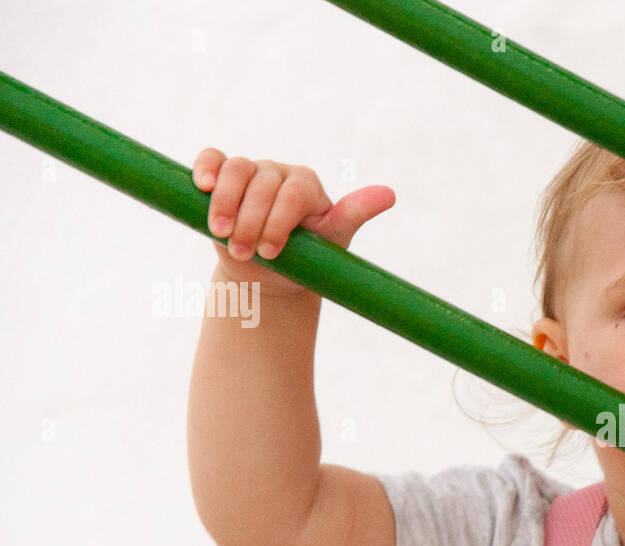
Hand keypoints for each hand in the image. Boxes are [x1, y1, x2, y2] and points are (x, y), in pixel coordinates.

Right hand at [192, 148, 395, 296]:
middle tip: (244, 252)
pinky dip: (205, 168)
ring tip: (221, 233)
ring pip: (235, 170)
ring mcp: (251, 172)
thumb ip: (354, 214)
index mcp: (307, 185)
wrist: (268, 275)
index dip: (278, 222)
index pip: (293, 195)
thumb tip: (390, 195)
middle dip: (250, 221)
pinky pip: (213, 159)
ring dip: (224, 203)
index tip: (271, 253)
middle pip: (261, 184)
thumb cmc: (305, 260)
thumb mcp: (332, 241)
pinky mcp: (223, 176)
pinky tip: (200, 186)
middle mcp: (280, 173)